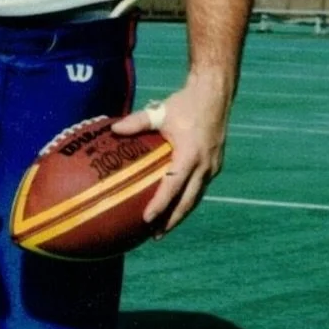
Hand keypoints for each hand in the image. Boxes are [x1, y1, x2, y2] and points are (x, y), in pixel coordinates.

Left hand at [111, 72, 233, 233]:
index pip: (173, 186)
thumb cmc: (186, 103)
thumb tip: (113, 130)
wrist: (216, 94)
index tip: (147, 219)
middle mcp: (205, 164)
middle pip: (188, 201)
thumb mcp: (161, 111)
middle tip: (154, 235)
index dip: (161, 204)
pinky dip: (188, 200)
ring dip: (180, 214)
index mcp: (190, 154)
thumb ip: (137, 122)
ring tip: (164, 229)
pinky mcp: (215, 164)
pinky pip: (200, 188)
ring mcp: (213, 166)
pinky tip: (176, 206)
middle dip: (172, 221)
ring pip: (196, 197)